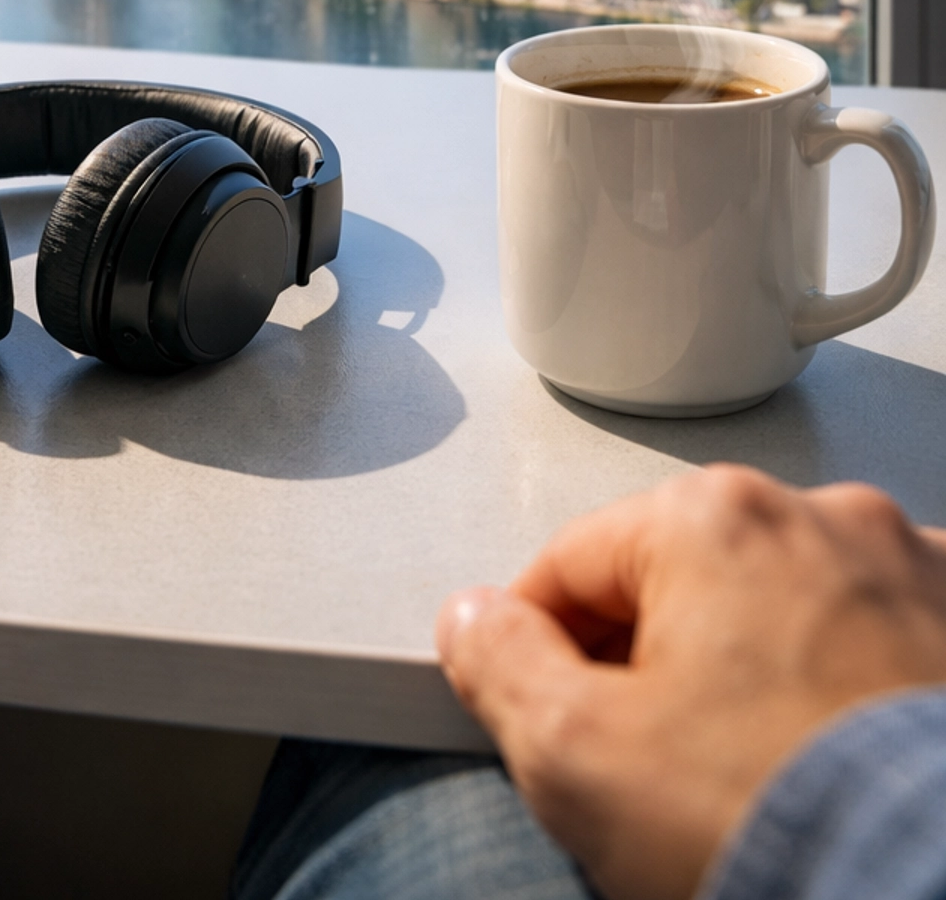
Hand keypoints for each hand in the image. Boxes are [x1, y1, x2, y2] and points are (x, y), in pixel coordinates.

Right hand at [436, 465, 945, 899]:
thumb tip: (478, 626)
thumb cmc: (781, 821)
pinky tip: (840, 772)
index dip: (541, 654)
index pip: (572, 564)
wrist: (935, 891)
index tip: (551, 725)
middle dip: (659, 671)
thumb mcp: (576, 755)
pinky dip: (852, 698)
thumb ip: (500, 665)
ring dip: (761, 679)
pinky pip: (878, 648)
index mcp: (711, 516)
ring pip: (787, 614)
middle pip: (685, 585)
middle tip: (663, 780)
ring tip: (763, 786)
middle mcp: (820, 516)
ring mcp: (910, 573)